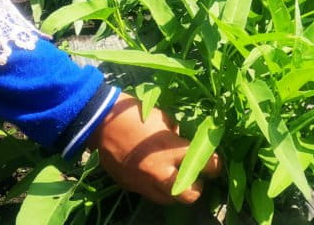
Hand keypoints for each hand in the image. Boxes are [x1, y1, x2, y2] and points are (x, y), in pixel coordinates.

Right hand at [87, 94, 221, 204]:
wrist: (99, 122)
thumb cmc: (133, 113)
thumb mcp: (163, 118)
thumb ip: (176, 135)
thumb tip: (183, 143)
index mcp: (171, 149)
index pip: (206, 164)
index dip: (215, 165)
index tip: (215, 163)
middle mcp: (160, 171)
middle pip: (190, 194)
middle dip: (197, 187)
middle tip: (195, 175)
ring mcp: (144, 182)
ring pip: (170, 200)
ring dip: (176, 190)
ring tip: (174, 176)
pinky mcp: (131, 187)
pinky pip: (150, 193)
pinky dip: (156, 187)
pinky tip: (154, 174)